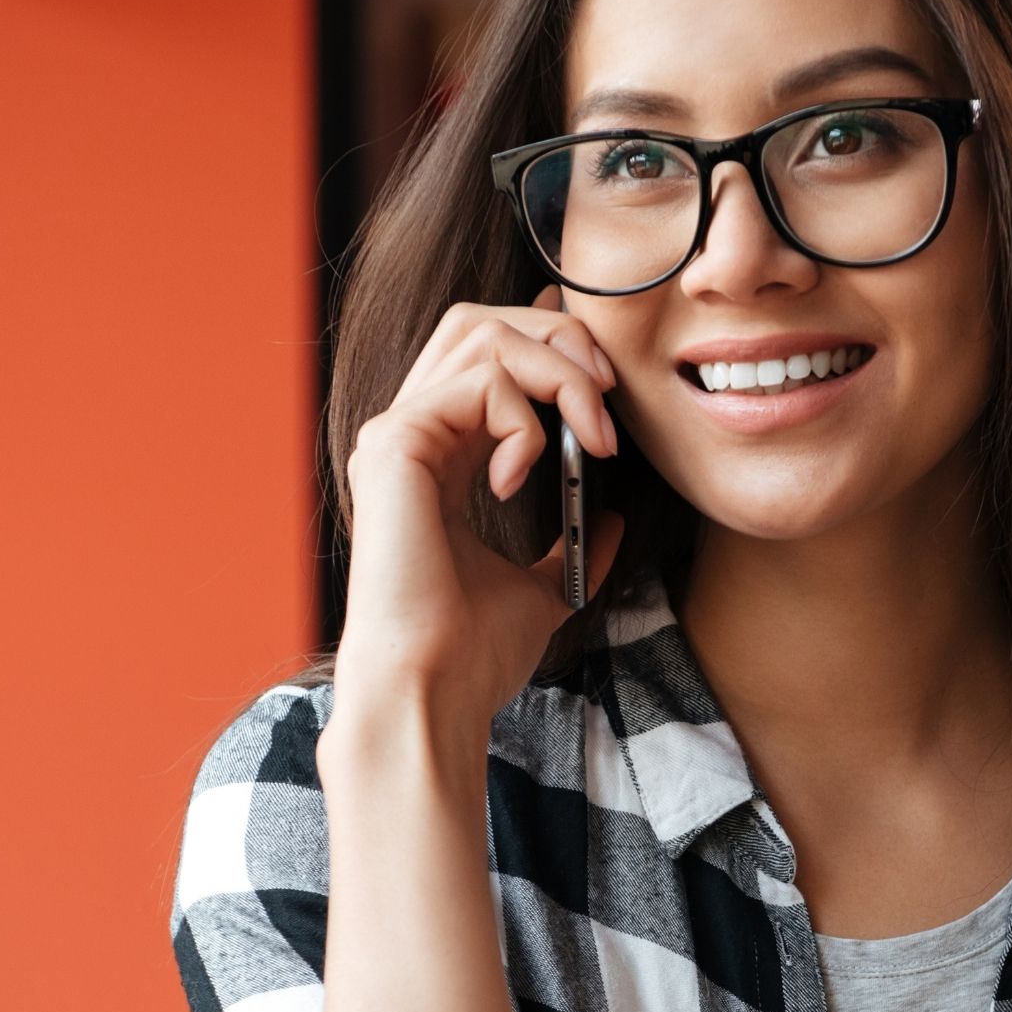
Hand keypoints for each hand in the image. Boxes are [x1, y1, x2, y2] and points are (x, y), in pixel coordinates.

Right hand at [328, 287, 627, 744]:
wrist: (436, 689)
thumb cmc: (473, 654)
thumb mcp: (547, 589)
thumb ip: (574, 545)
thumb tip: (615, 519)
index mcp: (438, 459)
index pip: (487, 355)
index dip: (548, 341)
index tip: (607, 383)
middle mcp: (410, 435)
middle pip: (480, 321)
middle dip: (557, 337)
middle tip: (608, 394)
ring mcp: (396, 434)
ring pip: (482, 335)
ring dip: (558, 372)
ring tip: (592, 436)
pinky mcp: (396, 443)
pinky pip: (478, 382)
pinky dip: (523, 419)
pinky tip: (524, 477)